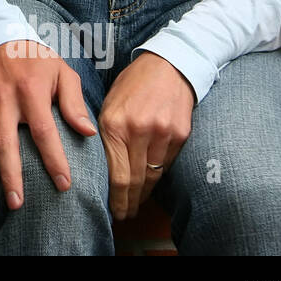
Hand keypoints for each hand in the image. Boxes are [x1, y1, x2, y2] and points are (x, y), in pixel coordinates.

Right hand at [0, 40, 96, 216]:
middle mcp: (2, 99)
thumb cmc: (35, 60)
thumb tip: (87, 133)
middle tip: (18, 206)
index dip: (54, 160)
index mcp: (30, 90)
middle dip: (10, 178)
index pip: (44, 131)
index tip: (64, 185)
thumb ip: (73, 102)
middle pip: (5, 144)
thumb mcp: (62, 72)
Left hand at [97, 52, 194, 219]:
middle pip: (134, 180)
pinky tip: (150, 183)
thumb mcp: (109, 104)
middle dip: (128, 202)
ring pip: (152, 175)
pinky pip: (167, 164)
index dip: (115, 198)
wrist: (169, 65)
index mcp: (113, 123)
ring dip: (143, 193)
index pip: (115, 174)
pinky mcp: (181, 134)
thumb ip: (104, 134)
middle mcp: (138, 131)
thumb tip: (100, 166)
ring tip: (135, 204)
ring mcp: (162, 133)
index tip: (112, 211)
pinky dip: (158, 176)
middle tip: (123, 215)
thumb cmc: (133, 84)